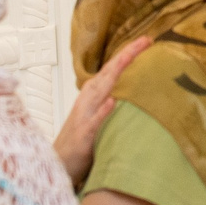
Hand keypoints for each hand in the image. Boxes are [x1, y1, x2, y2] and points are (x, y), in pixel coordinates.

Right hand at [56, 36, 152, 187]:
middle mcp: (88, 100)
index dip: (129, 54)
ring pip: (100, 90)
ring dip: (114, 73)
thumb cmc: (80, 140)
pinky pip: (93, 122)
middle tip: (146, 40)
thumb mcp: (98, 115)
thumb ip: (112, 101)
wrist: (58, 164)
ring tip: (130, 57)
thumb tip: (135, 91)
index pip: (113, 69)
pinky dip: (102, 111)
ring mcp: (84, 116)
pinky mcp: (83, 136)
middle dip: (126, 55)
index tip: (147, 40)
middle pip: (109, 72)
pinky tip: (111, 101)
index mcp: (93, 94)